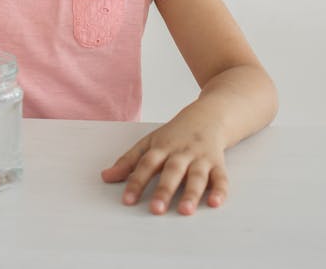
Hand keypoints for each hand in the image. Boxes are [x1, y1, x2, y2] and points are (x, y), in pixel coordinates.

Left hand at [101, 106, 228, 215]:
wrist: (209, 114)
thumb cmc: (175, 133)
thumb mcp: (150, 141)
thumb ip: (129, 161)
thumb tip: (105, 177)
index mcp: (162, 147)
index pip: (146, 164)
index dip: (136, 181)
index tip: (127, 201)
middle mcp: (181, 152)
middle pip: (172, 171)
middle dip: (164, 190)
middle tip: (156, 210)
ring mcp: (200, 157)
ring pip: (196, 176)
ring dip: (191, 193)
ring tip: (185, 211)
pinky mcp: (218, 162)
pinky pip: (221, 177)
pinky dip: (220, 190)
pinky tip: (215, 203)